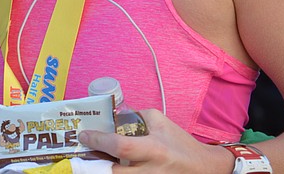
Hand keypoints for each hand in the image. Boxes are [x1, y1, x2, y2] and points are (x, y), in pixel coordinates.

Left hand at [78, 109, 235, 171]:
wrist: (204, 168)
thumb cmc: (179, 143)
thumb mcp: (159, 122)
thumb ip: (134, 116)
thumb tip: (111, 115)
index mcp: (154, 149)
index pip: (120, 146)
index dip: (99, 140)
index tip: (84, 135)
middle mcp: (151, 171)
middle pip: (113, 172)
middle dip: (93, 163)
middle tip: (80, 152)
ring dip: (101, 170)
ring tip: (91, 159)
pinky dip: (115, 172)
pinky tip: (106, 165)